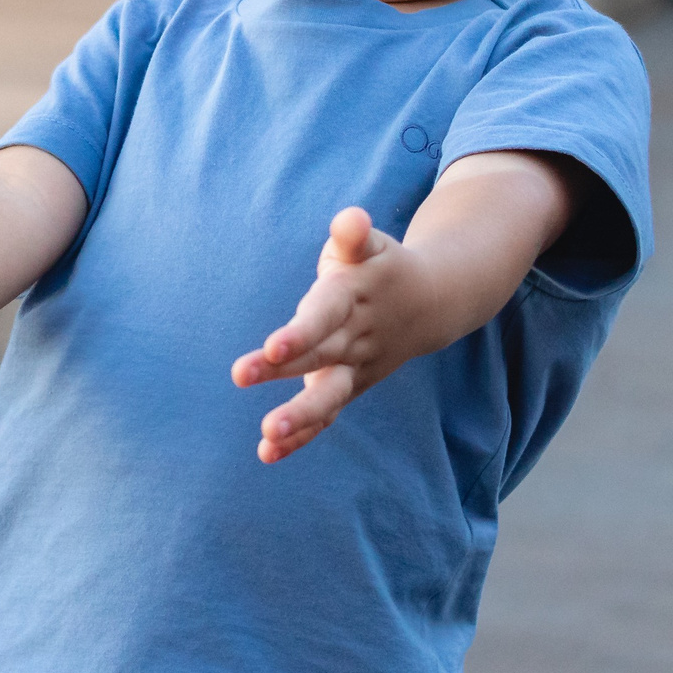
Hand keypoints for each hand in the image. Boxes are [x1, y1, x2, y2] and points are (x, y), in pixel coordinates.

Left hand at [229, 207, 411, 464]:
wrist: (432, 302)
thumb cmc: (380, 265)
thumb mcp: (370, 245)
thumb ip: (353, 235)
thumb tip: (350, 219)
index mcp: (353, 296)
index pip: (325, 314)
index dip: (301, 331)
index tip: (273, 345)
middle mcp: (354, 337)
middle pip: (318, 357)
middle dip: (281, 370)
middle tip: (240, 376)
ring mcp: (355, 367)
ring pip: (328, 395)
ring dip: (299, 416)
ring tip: (266, 435)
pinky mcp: (350, 386)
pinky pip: (327, 414)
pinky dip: (302, 435)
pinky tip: (266, 454)